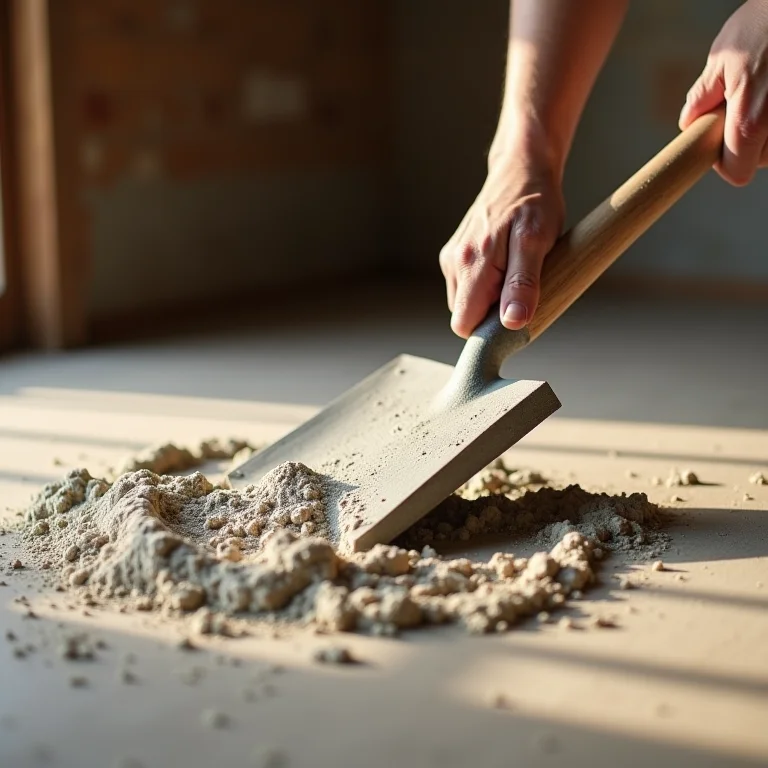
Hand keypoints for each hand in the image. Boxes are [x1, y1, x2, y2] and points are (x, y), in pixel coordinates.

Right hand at [439, 143, 563, 338]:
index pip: (465, 324)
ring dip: (489, 298)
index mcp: (472, 263)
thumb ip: (523, 284)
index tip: (513, 315)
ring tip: (514, 270)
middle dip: (491, 313)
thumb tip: (513, 322)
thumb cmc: (534, 203)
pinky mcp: (454, 254)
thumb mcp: (538, 242)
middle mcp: (454, 262)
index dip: (488, 330)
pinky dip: (485, 285)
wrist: (521, 169)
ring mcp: (451, 258)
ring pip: (465, 303)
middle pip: (465, 316)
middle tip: (521, 287)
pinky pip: (466, 287)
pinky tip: (503, 263)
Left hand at [680, 0, 767, 184]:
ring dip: (767, 128)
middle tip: (743, 104)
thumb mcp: (724, 56)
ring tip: (764, 90)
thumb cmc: (766, 21)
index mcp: (753, 120)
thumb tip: (689, 121)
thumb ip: (704, 95)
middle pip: (761, 160)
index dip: (724, 162)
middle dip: (748, 140)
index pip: (737, 172)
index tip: (719, 141)